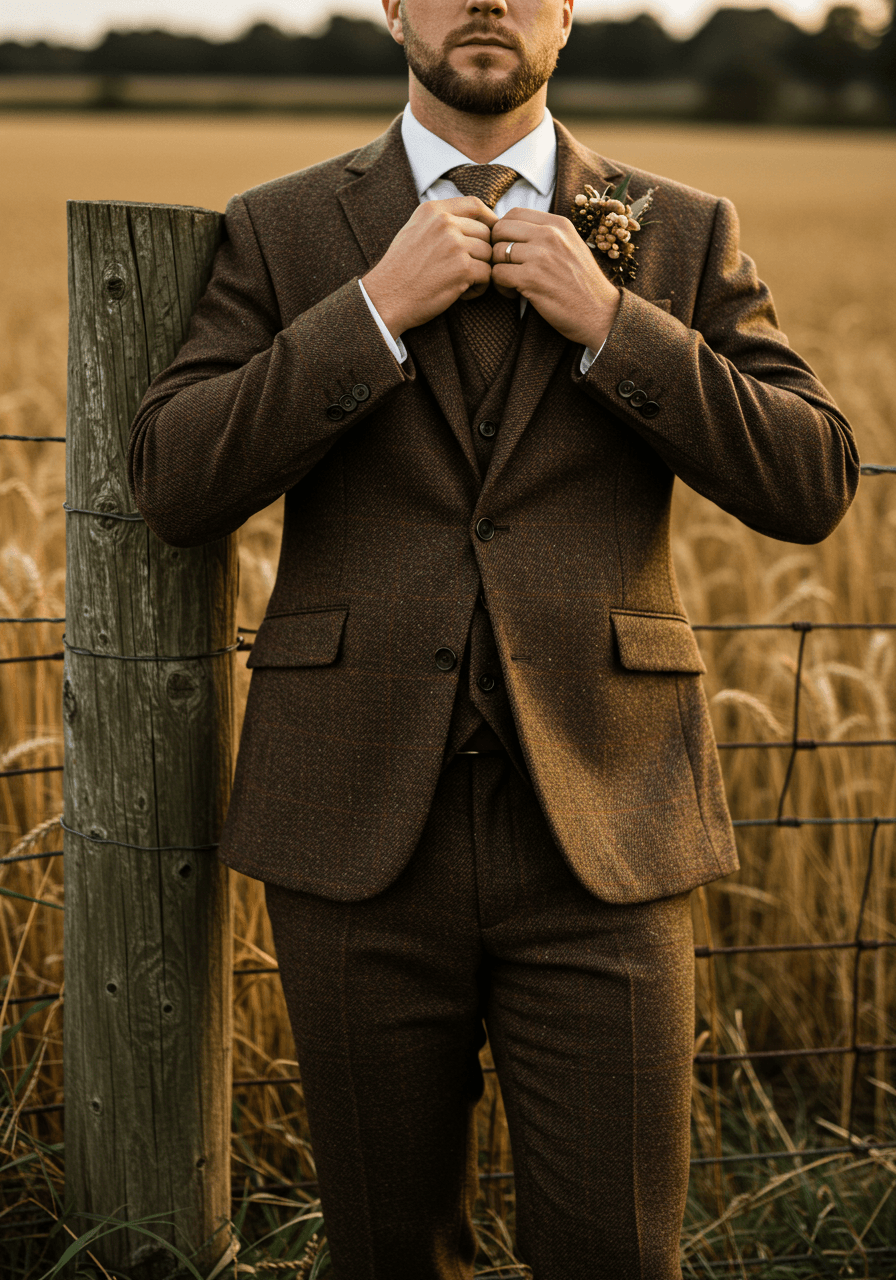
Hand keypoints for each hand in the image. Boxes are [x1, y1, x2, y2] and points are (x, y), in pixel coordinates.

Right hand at [362, 198, 496, 337]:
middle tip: (465, 270)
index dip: (489, 218)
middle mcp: (444, 222)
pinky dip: (479, 288)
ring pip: (488, 254)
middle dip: (481, 253)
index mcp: (433, 210)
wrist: (386, 297)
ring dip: (480, 271)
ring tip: (461, 283)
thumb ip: (440, 221)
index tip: (492, 233)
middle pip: (485, 232)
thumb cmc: (400, 270)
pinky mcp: (462, 268)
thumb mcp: (414, 230)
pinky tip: (462, 293)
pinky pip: (487, 275)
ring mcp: (455, 245)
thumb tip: (473, 221)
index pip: (475, 204)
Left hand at [490, 209, 620, 349]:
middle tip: (505, 265)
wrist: (601, 314)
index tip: (508, 248)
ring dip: (497, 269)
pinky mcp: (531, 278)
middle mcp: (550, 234)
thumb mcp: (572, 247)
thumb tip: (514, 230)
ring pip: (496, 252)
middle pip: (500, 229)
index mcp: (559, 224)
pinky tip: (513, 293)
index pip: (514, 213)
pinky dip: (500, 286)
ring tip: (511, 282)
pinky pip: (497, 274)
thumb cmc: (583, 285)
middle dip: (496, 247)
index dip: (504, 230)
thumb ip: (547, 235)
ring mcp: (541, 255)